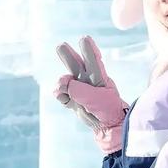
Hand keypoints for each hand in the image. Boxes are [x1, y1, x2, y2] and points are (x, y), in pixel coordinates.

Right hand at [54, 36, 128, 153]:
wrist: (108, 128)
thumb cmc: (108, 111)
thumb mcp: (97, 99)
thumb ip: (79, 90)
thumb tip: (62, 84)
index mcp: (100, 77)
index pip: (94, 60)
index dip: (89, 50)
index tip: (85, 38)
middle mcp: (88, 81)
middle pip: (76, 65)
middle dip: (68, 55)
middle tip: (61, 45)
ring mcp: (79, 90)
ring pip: (66, 79)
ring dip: (61, 82)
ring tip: (61, 87)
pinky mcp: (72, 100)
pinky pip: (61, 94)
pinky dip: (59, 94)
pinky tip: (61, 96)